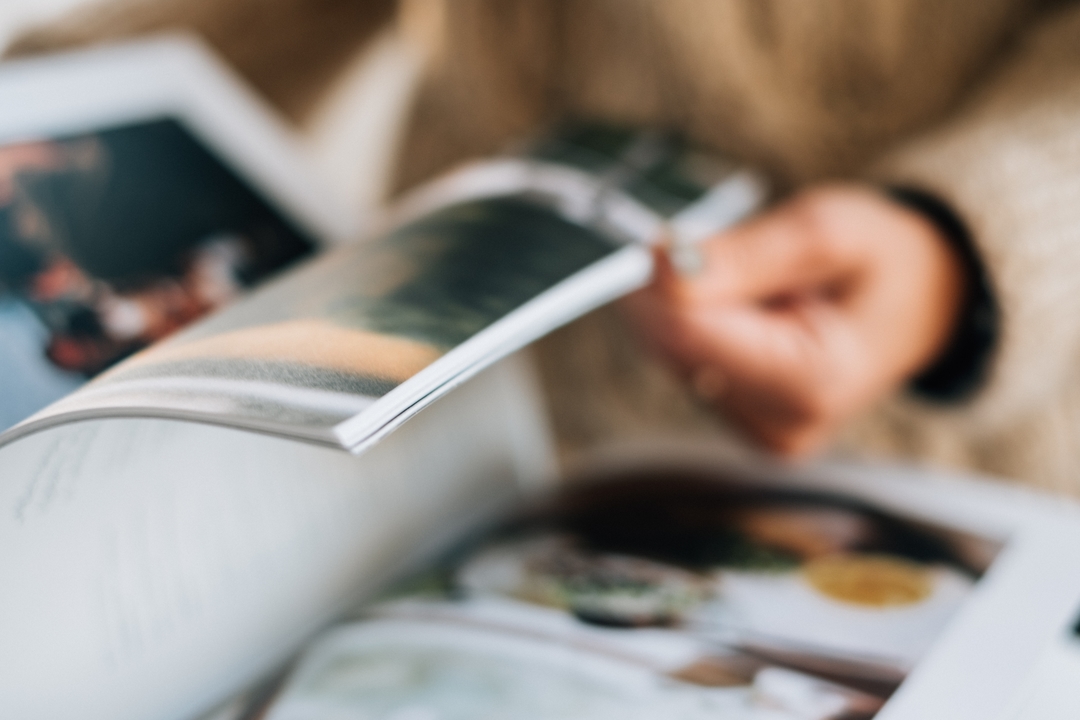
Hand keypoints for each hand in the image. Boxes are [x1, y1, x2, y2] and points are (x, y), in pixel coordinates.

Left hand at [622, 184, 965, 456]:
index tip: (663, 240)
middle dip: (671, 292)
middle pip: (672, 348)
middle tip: (703, 248)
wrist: (922, 300)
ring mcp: (760, 432)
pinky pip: (686, 366)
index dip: (660, 282)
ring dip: (686, 307)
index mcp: (811, 382)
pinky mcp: (743, 424)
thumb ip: (744, 254)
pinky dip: (700, 326)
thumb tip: (662, 265)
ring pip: (671, 356)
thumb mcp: (826, 231)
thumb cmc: (882, 260)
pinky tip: (742, 310)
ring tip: (746, 280)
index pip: (688, 334)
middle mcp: (781, 425)